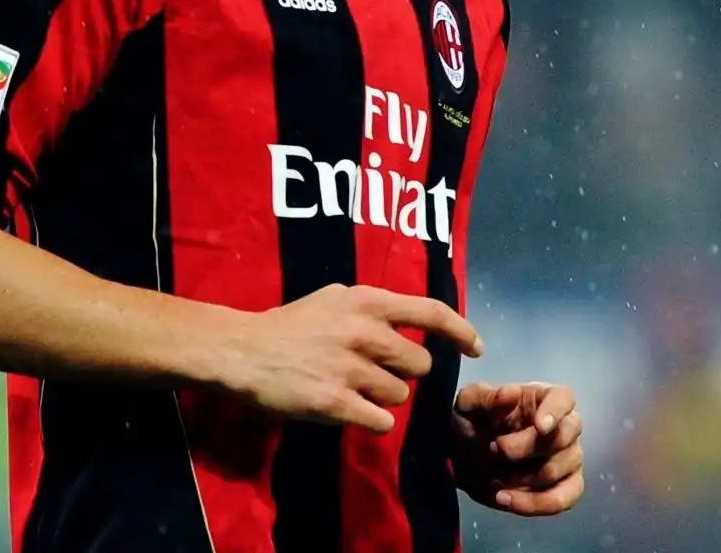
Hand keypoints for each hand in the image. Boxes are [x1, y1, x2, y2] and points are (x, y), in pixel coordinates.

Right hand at [222, 284, 482, 432]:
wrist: (243, 351)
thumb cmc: (291, 325)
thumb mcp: (335, 299)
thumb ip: (373, 309)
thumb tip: (413, 323)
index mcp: (367, 302)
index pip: (431, 312)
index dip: (460, 330)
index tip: (477, 348)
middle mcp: (364, 332)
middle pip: (419, 364)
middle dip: (404, 373)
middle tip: (376, 372)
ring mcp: (350, 368)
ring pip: (400, 395)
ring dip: (384, 398)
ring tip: (353, 388)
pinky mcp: (335, 403)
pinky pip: (381, 421)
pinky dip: (373, 421)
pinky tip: (352, 410)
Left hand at [452, 380, 584, 515]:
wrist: (462, 460)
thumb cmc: (472, 423)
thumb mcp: (468, 404)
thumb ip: (486, 397)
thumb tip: (511, 393)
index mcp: (543, 399)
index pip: (564, 398)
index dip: (556, 411)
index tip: (540, 426)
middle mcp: (563, 426)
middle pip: (564, 437)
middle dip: (526, 448)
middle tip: (494, 448)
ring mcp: (568, 457)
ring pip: (561, 469)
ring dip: (525, 476)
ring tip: (495, 474)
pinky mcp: (563, 487)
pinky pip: (563, 499)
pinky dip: (535, 504)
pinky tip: (506, 498)